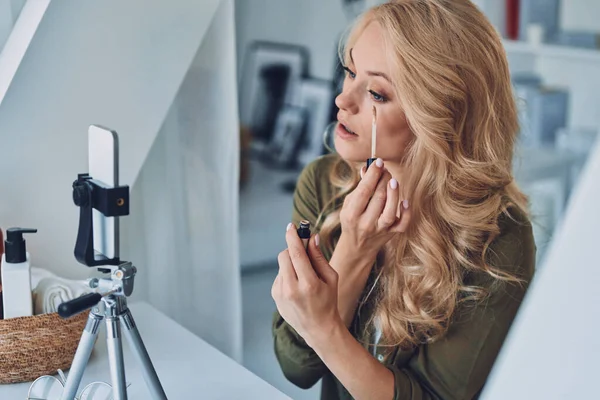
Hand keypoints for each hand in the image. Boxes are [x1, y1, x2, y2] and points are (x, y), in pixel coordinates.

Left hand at [271, 223, 342, 347]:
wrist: (318, 328)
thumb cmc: (328, 300)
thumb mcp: (331, 278)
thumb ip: (319, 257)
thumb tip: (311, 237)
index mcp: (309, 284)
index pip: (296, 253)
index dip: (293, 237)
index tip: (291, 226)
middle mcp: (292, 289)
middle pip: (285, 256)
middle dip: (293, 249)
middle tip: (302, 250)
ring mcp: (281, 294)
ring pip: (281, 265)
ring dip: (291, 264)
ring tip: (303, 277)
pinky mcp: (275, 296)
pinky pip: (279, 276)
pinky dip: (287, 275)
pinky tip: (297, 287)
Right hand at [339, 158, 410, 258]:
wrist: (357, 248)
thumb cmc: (352, 221)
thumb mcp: (349, 205)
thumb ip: (359, 188)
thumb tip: (367, 167)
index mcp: (352, 214)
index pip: (364, 191)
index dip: (372, 175)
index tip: (378, 162)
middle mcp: (366, 223)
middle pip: (378, 197)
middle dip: (384, 179)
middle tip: (385, 170)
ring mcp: (380, 230)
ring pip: (390, 211)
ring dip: (394, 193)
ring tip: (393, 180)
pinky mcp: (391, 234)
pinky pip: (402, 224)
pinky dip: (406, 213)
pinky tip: (405, 202)